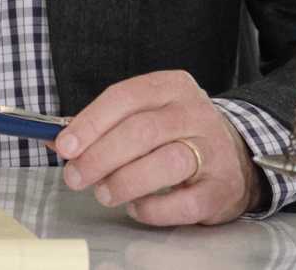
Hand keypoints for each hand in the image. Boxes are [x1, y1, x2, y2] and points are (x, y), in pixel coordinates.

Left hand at [53, 70, 263, 225]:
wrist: (235, 156)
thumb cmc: (178, 133)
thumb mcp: (146, 114)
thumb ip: (106, 126)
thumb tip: (60, 142)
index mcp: (171, 86)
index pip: (125, 96)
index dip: (91, 121)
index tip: (66, 145)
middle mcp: (194, 112)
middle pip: (142, 130)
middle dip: (101, 155)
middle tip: (76, 176)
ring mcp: (212, 149)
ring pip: (165, 162)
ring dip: (124, 181)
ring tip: (103, 193)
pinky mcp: (221, 188)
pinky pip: (184, 202)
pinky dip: (153, 208)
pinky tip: (137, 207)